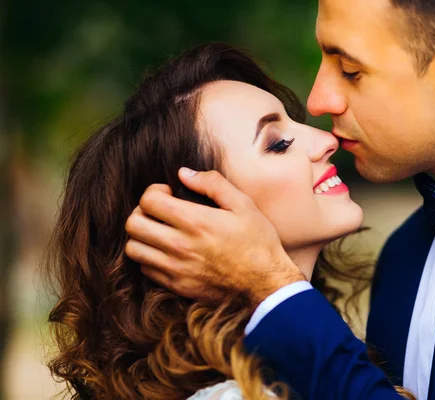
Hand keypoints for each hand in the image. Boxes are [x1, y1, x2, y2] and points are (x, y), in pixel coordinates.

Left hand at [124, 168, 305, 306]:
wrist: (266, 284)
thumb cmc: (257, 242)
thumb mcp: (243, 205)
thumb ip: (213, 184)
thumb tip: (184, 173)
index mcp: (195, 221)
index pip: (148, 201)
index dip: (154, 191)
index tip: (169, 194)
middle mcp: (179, 246)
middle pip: (133, 224)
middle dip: (142, 212)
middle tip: (159, 212)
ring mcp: (175, 268)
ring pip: (133, 249)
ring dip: (142, 236)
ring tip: (159, 232)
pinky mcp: (176, 286)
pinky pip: (145, 270)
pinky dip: (150, 258)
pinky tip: (167, 252)